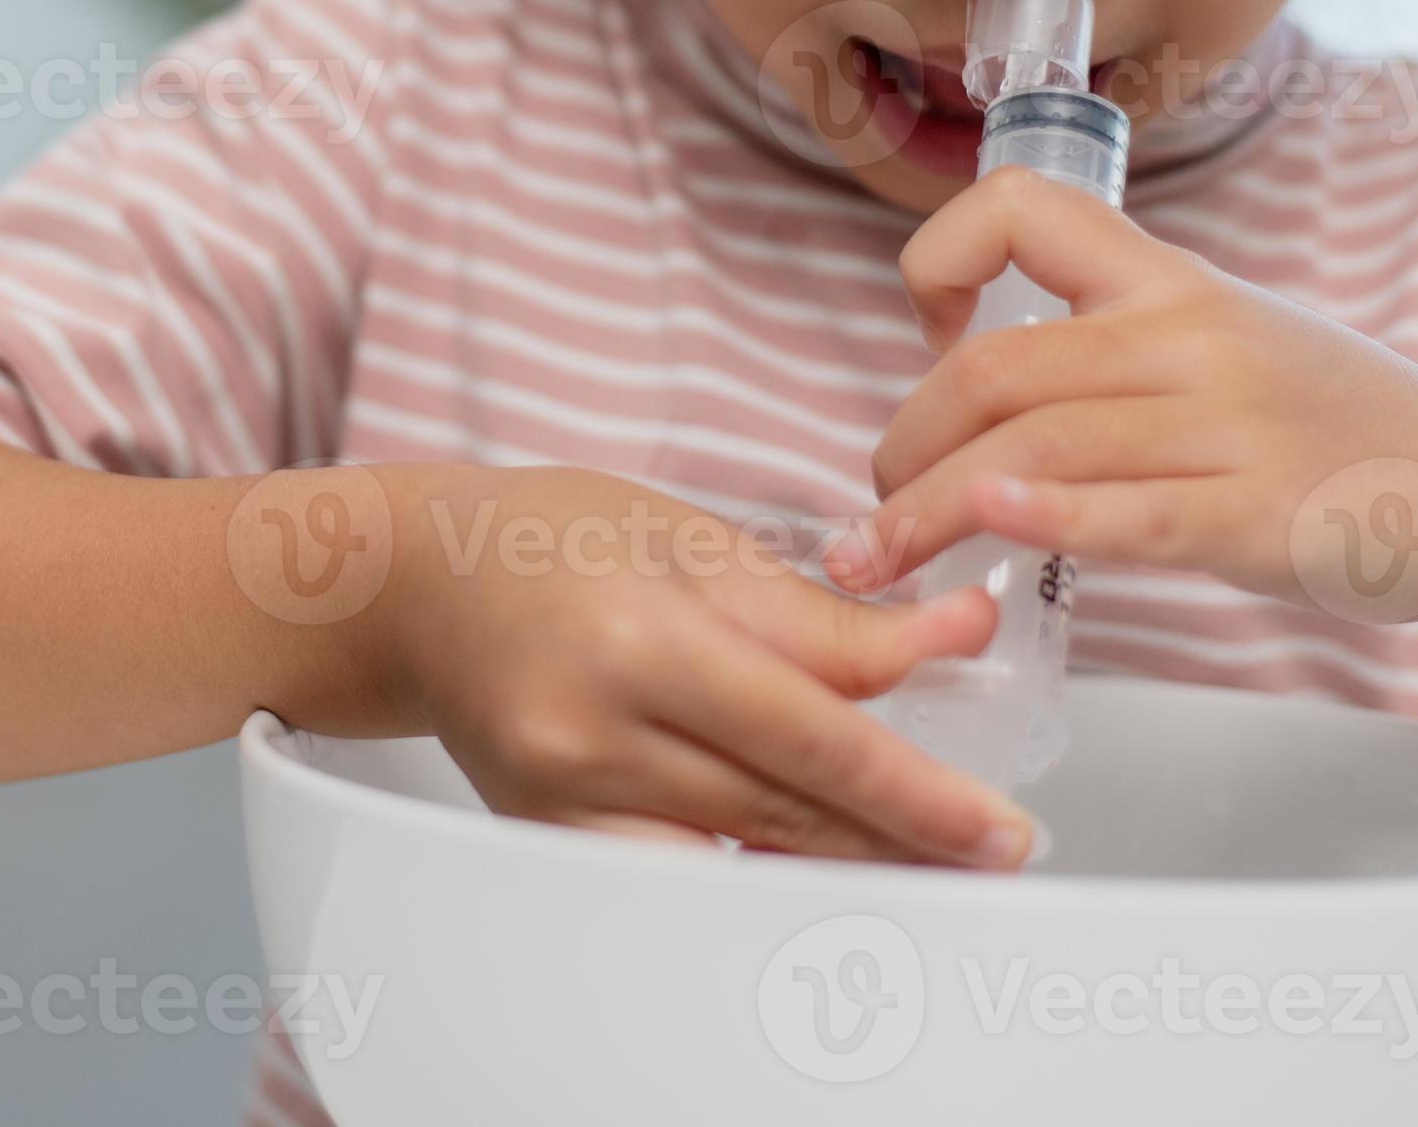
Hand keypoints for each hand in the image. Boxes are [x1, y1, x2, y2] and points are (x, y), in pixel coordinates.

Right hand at [368, 462, 1043, 867]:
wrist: (419, 586)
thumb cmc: (551, 540)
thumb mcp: (695, 542)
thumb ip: (824, 616)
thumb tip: (951, 644)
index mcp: (640, 641)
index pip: (810, 739)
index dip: (917, 792)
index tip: (998, 823)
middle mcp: (593, 737)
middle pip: (786, 814)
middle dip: (904, 836)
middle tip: (992, 846)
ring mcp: (562, 803)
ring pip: (742, 862)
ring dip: (844, 864)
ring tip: (925, 856)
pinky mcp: (549, 839)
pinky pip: (680, 877)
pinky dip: (757, 871)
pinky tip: (815, 857)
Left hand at [829, 166, 1417, 637]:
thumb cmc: (1330, 429)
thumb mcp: (1224, 343)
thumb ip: (1113, 346)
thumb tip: (979, 378)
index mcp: (1171, 279)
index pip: (1023, 205)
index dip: (941, 258)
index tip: (931, 336)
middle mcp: (1190, 335)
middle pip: (997, 367)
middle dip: (906, 440)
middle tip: (872, 505)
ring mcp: (1228, 423)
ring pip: (1037, 446)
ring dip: (932, 508)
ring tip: (876, 559)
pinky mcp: (1256, 514)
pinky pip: (1131, 510)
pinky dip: (1048, 515)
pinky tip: (990, 527)